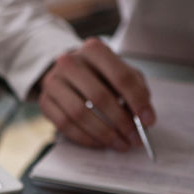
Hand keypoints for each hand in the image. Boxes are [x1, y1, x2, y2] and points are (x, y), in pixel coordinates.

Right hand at [37, 38, 155, 149]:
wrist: (64, 73)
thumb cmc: (97, 73)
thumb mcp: (119, 72)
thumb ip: (135, 90)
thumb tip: (144, 118)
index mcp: (94, 50)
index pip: (121, 77)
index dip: (137, 101)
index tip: (148, 120)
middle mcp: (70, 63)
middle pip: (99, 97)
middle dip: (121, 122)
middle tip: (134, 138)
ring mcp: (53, 82)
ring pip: (80, 114)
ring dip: (104, 133)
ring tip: (120, 143)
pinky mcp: (45, 102)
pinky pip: (65, 125)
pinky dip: (86, 138)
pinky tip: (100, 142)